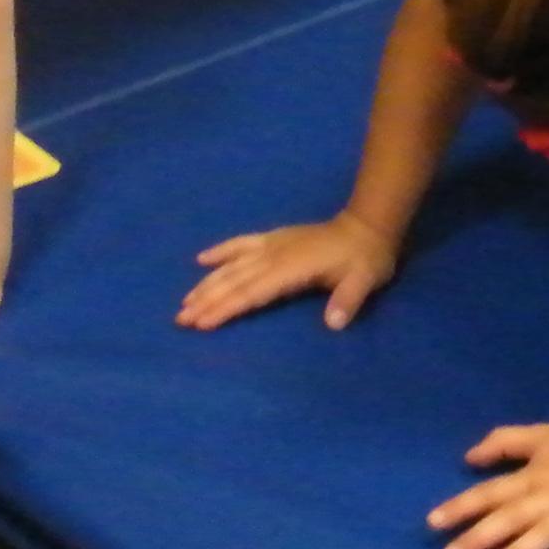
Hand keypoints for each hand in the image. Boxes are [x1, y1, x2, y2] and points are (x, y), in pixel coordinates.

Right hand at [178, 215, 398, 330]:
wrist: (368, 226)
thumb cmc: (365, 259)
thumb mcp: (364, 281)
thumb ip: (347, 301)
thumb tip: (333, 323)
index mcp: (292, 269)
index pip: (253, 293)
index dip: (227, 307)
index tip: (203, 322)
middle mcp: (275, 256)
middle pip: (235, 281)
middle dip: (206, 300)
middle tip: (180, 319)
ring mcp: (272, 245)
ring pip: (232, 265)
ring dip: (207, 283)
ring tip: (184, 301)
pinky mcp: (274, 238)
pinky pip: (241, 243)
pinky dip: (221, 251)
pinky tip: (201, 259)